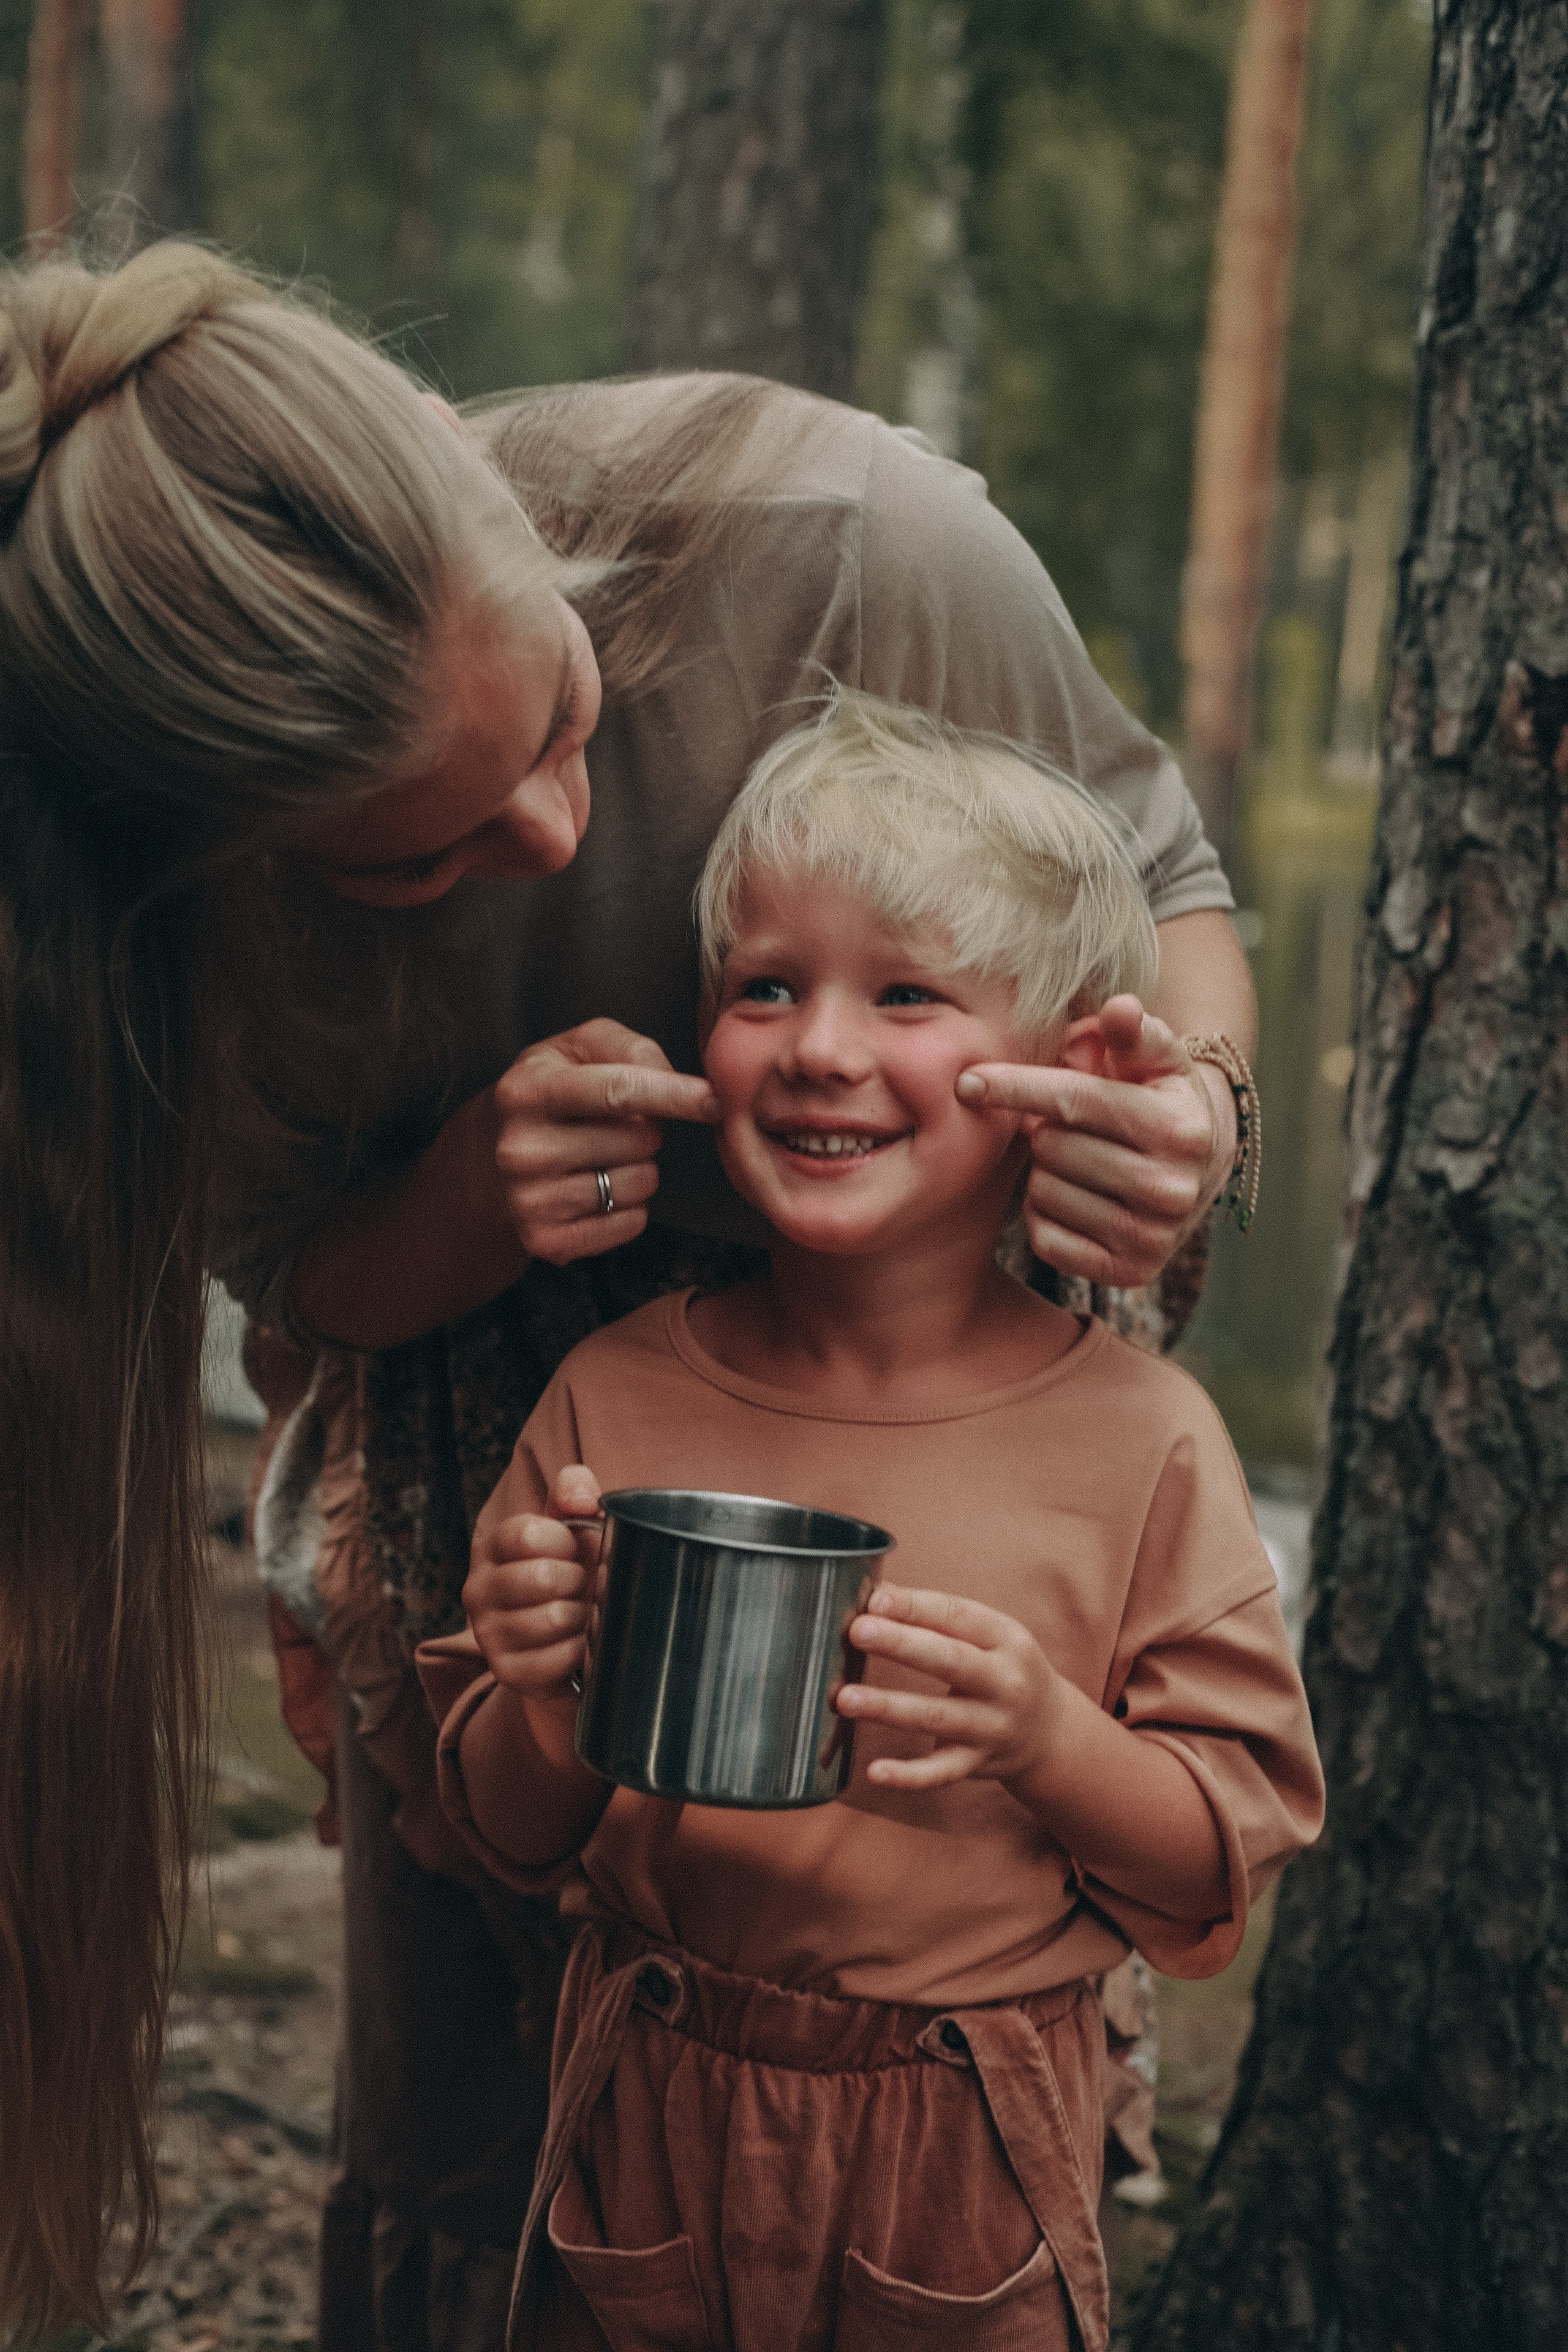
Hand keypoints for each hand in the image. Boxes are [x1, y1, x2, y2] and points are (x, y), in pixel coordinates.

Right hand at [463, 1465, 602, 1697]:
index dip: (565, 1542)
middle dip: (578, 1582)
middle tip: (581, 1587)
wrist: (567, 1635)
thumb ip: (574, 1494)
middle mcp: (478, 1590)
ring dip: (583, 1617)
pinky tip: (578, 1644)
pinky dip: (580, 1652)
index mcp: (492, 1548)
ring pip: (553, 1619)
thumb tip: (581, 1497)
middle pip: (542, 1578)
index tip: (573, 1550)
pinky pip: (557, 1660)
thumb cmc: (571, 1570)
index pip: (526, 1534)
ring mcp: (488, 1634)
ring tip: (581, 1613)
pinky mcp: (506, 1672)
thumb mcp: (572, 1526)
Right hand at [493, 1019, 719, 1265]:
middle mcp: (522, 1148)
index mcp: (528, 1090)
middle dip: (645, 1129)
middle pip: (639, 1140)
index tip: (714, 1100)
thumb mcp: (576, 1048)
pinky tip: (595, 1189)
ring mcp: (531, 1200)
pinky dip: (629, 1207)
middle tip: (611, 1125)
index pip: (616, 1091)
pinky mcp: (547, 1241)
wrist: (487, 1158)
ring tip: (600, 1156)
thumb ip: (630, 1049)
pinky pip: (630, 1223)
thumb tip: (679, 1085)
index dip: (673, 1095)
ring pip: (640, 1184)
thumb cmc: (549, 1091)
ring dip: (639, 1168)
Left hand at [835, 1584, 1059, 1792]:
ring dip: (888, 1707)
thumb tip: (876, 1596)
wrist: (1050, 1732)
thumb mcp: (989, 1635)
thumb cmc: (1001, 1668)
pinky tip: (873, 1771)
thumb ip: (938, 1617)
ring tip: (845, 1697)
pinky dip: (907, 1775)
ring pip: (935, 1716)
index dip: (915, 1606)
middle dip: (901, 1644)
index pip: (958, 1616)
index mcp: (1006, 1639)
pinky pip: (940, 1772)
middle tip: (858, 1631)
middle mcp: (1005, 1682)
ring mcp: (991, 1727)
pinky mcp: (976, 1764)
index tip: (874, 1599)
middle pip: (949, 1660)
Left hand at [955, 995, 1233, 1287]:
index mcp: (1178, 1129)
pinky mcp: (1129, 1273)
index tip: (968, 1082)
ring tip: (1080, 1162)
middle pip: (1053, 1147)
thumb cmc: (1160, 1099)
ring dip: (1046, 1172)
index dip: (1016, 1086)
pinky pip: (1046, 1239)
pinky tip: (1076, 1198)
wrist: (1201, 1170)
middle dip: (1047, 1131)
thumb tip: (1120, 1008)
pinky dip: (1046, 1215)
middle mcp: (1171, 1189)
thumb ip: (1135, 1032)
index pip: (1075, 1100)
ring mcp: (1151, 1237)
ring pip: (1044, 1192)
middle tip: (1069, 1128)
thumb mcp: (1158, 1060)